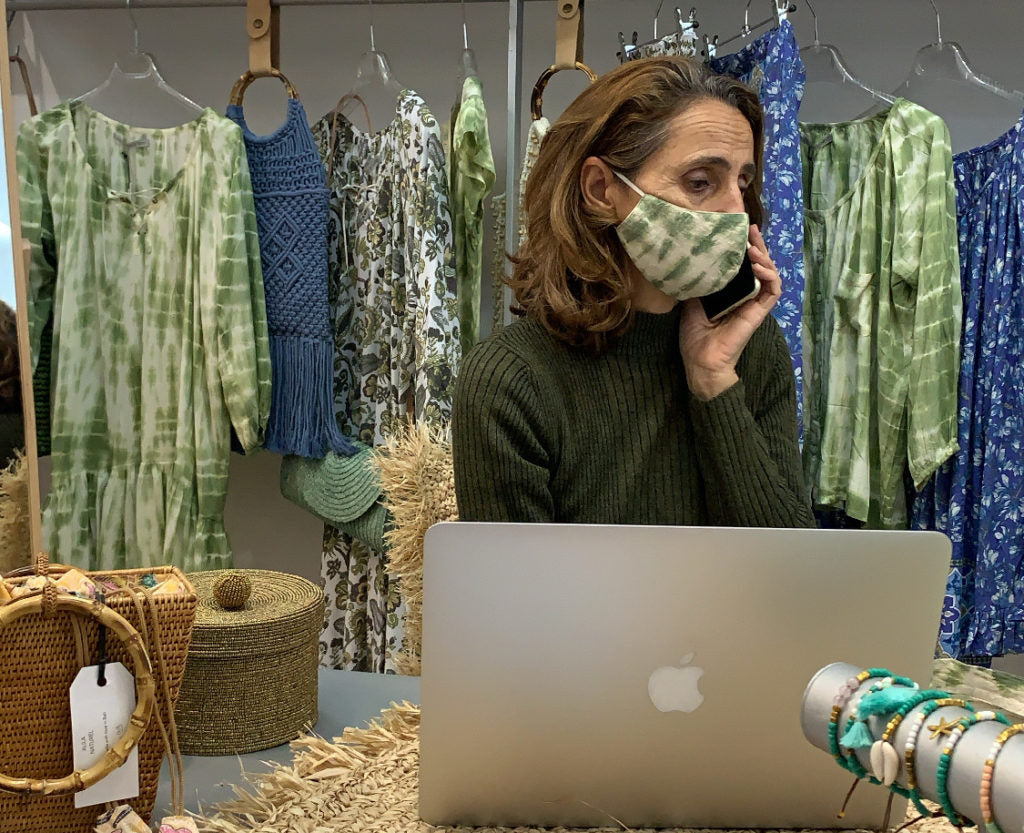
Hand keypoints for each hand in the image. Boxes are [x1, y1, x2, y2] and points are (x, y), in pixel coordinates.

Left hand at [679, 224, 781, 399]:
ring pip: (769, 274)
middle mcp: (745, 295)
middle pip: (759, 265)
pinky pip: (773, 290)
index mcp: (730, 292)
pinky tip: (759, 265)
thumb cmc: (695, 336)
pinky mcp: (760, 312)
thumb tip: (692, 261)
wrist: (701, 360)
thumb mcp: (692, 302)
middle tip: (749, 229)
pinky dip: (770, 275)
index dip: (743, 248)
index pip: (742, 265)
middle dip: (757, 245)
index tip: (737, 231)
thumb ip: (698, 283)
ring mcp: (754, 303)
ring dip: (764, 257)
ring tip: (753, 246)